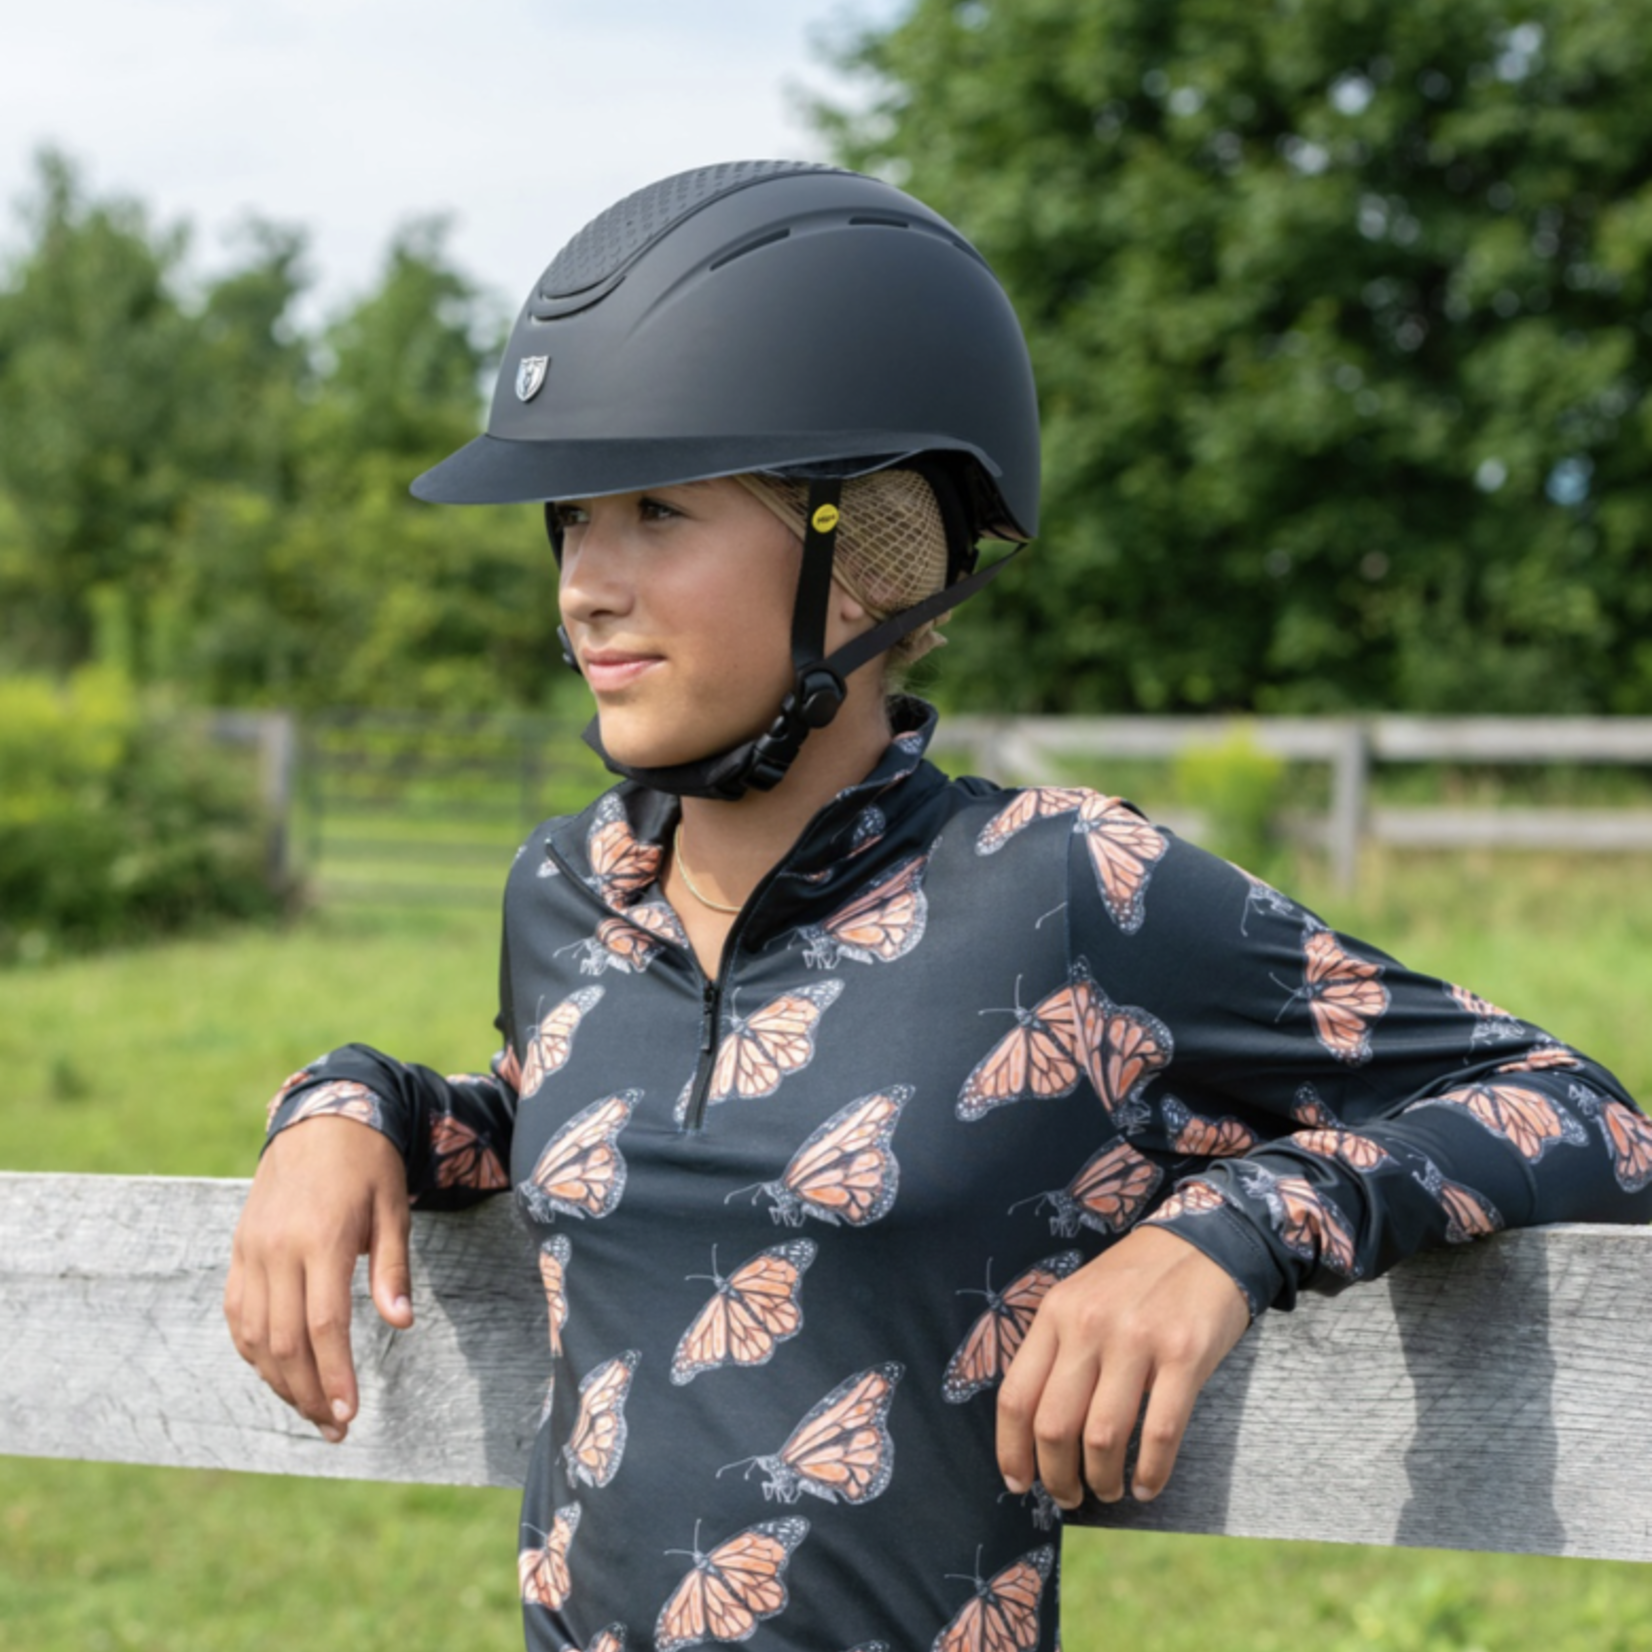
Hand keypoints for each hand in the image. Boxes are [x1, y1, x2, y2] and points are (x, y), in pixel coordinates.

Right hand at [224, 1116, 412, 1441]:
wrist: (319, 1117)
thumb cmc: (368, 1163)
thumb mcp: (393, 1207)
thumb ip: (393, 1268)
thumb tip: (401, 1325)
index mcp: (322, 1238)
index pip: (323, 1324)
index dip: (334, 1374)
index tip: (350, 1414)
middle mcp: (277, 1248)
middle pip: (284, 1341)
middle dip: (309, 1393)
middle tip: (336, 1427)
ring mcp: (251, 1250)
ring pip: (253, 1336)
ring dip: (279, 1381)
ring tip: (311, 1411)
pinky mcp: (239, 1250)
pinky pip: (237, 1314)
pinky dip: (253, 1351)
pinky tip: (278, 1374)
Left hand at [996, 1224, 1250, 1507]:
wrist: (1204, 1241)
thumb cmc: (1136, 1279)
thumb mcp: (1081, 1297)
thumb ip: (1058, 1348)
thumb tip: (1036, 1426)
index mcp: (1056, 1313)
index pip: (1016, 1395)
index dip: (1011, 1450)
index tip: (1018, 1482)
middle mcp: (1089, 1326)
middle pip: (1054, 1425)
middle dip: (1057, 1477)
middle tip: (1069, 1496)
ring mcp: (1137, 1340)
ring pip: (1102, 1436)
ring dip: (1101, 1480)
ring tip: (1108, 1490)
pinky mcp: (1184, 1355)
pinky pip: (1159, 1432)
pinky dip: (1150, 1472)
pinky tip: (1146, 1485)